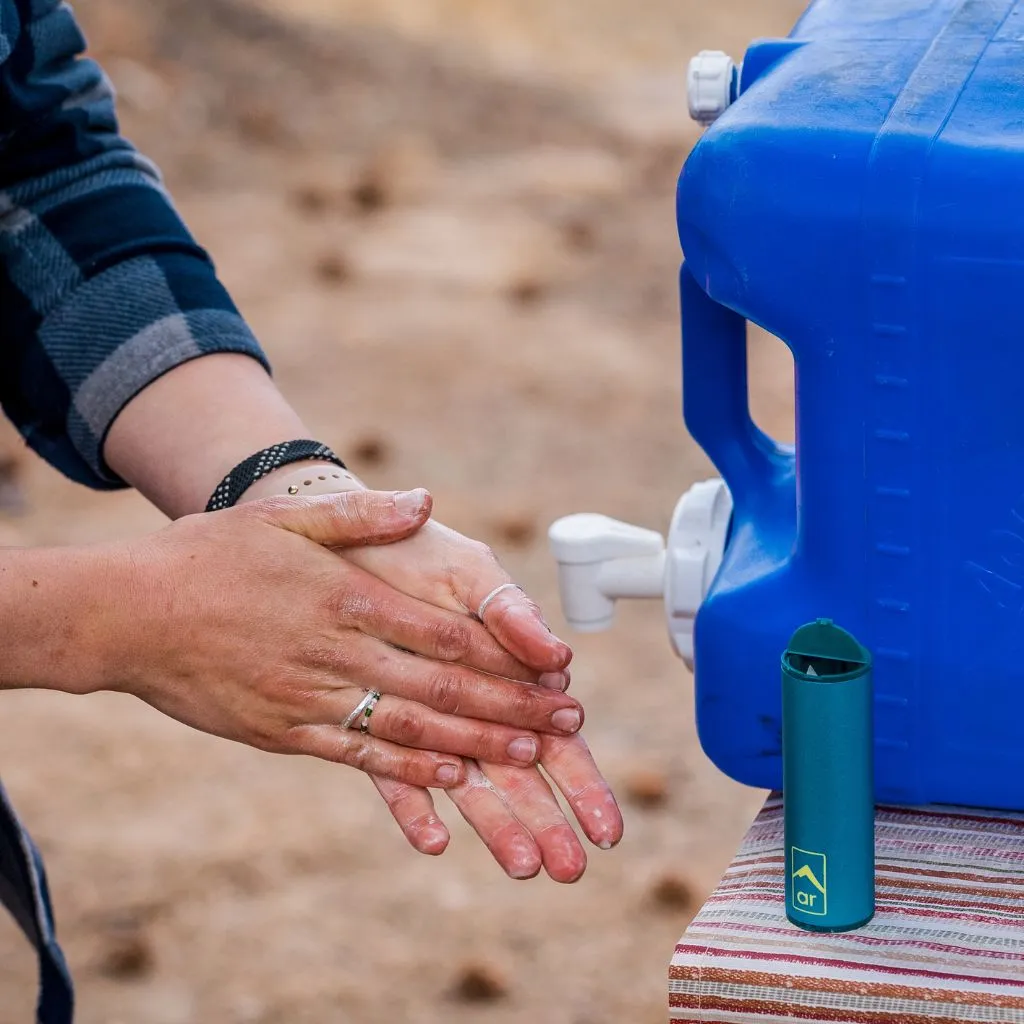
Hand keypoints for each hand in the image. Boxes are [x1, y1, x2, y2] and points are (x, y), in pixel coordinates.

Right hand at [104, 489, 587, 786]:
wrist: (127, 614)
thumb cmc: (209, 557)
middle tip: (566, 723)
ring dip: (477, 743)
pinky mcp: (285, 731)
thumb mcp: (285, 520)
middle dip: (511, 706)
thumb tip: (427, 501)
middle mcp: (338, 650)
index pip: (447, 632)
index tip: (554, 670)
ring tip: (531, 756)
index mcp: (347, 596)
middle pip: (442, 686)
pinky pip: (359, 754)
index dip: (507, 656)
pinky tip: (452, 779)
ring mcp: (311, 696)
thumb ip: (362, 514)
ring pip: (411, 727)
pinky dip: (410, 769)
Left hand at [340, 512, 623, 879]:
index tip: (605, 827)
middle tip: (571, 869)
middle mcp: (470, 700)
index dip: (582, 781)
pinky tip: (433, 841)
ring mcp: (423, 715)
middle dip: (548, 820)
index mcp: (505, 666)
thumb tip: (559, 659)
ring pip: (467, 781)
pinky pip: (392, 772)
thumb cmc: (418, 549)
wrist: (343, 536)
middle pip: (519, 771)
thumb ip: (509, 612)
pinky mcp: (371, 718)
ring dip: (497, 824)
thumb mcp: (469, 570)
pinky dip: (414, 806)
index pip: (554, 736)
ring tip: (523, 869)